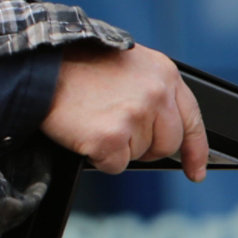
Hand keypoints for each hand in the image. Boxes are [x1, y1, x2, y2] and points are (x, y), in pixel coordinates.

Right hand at [40, 44, 207, 181]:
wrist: (41, 66)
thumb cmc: (77, 66)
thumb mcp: (127, 66)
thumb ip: (152, 91)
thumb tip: (162, 127)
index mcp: (163, 74)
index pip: (192, 119)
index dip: (196, 150)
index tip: (195, 171)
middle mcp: (156, 94)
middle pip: (166, 144)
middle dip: (143, 146)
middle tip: (115, 130)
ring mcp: (135, 116)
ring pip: (139, 155)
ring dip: (117, 147)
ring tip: (95, 119)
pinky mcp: (111, 138)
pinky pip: (115, 165)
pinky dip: (98, 156)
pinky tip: (86, 131)